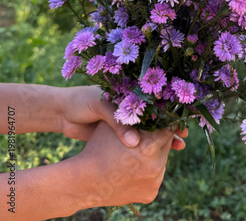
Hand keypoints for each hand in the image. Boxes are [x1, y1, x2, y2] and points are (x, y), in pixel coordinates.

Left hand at [59, 85, 187, 149]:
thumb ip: (118, 122)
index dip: (168, 108)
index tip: (180, 119)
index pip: (154, 99)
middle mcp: (130, 104)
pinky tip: (156, 155)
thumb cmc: (81, 102)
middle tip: (183, 136)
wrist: (61, 113)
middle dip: (169, 125)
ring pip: (149, 129)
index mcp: (128, 92)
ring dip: (162, 138)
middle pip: (155, 115)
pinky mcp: (117, 133)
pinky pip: (136, 140)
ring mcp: (125, 119)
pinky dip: (147, 147)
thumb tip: (134, 143)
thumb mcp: (100, 105)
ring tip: (177, 147)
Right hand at [77, 121, 175, 206]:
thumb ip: (134, 116)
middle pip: (167, 144)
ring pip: (163, 160)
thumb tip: (154, 106)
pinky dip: (149, 170)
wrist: (83, 182)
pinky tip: (137, 163)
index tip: (161, 117)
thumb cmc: (97, 146)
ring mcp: (154, 182)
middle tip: (150, 132)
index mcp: (149, 146)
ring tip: (141, 147)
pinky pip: (156, 176)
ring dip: (155, 153)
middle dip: (159, 137)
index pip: (168, 128)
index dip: (164, 121)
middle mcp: (155, 165)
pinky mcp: (150, 194)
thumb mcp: (114, 125)